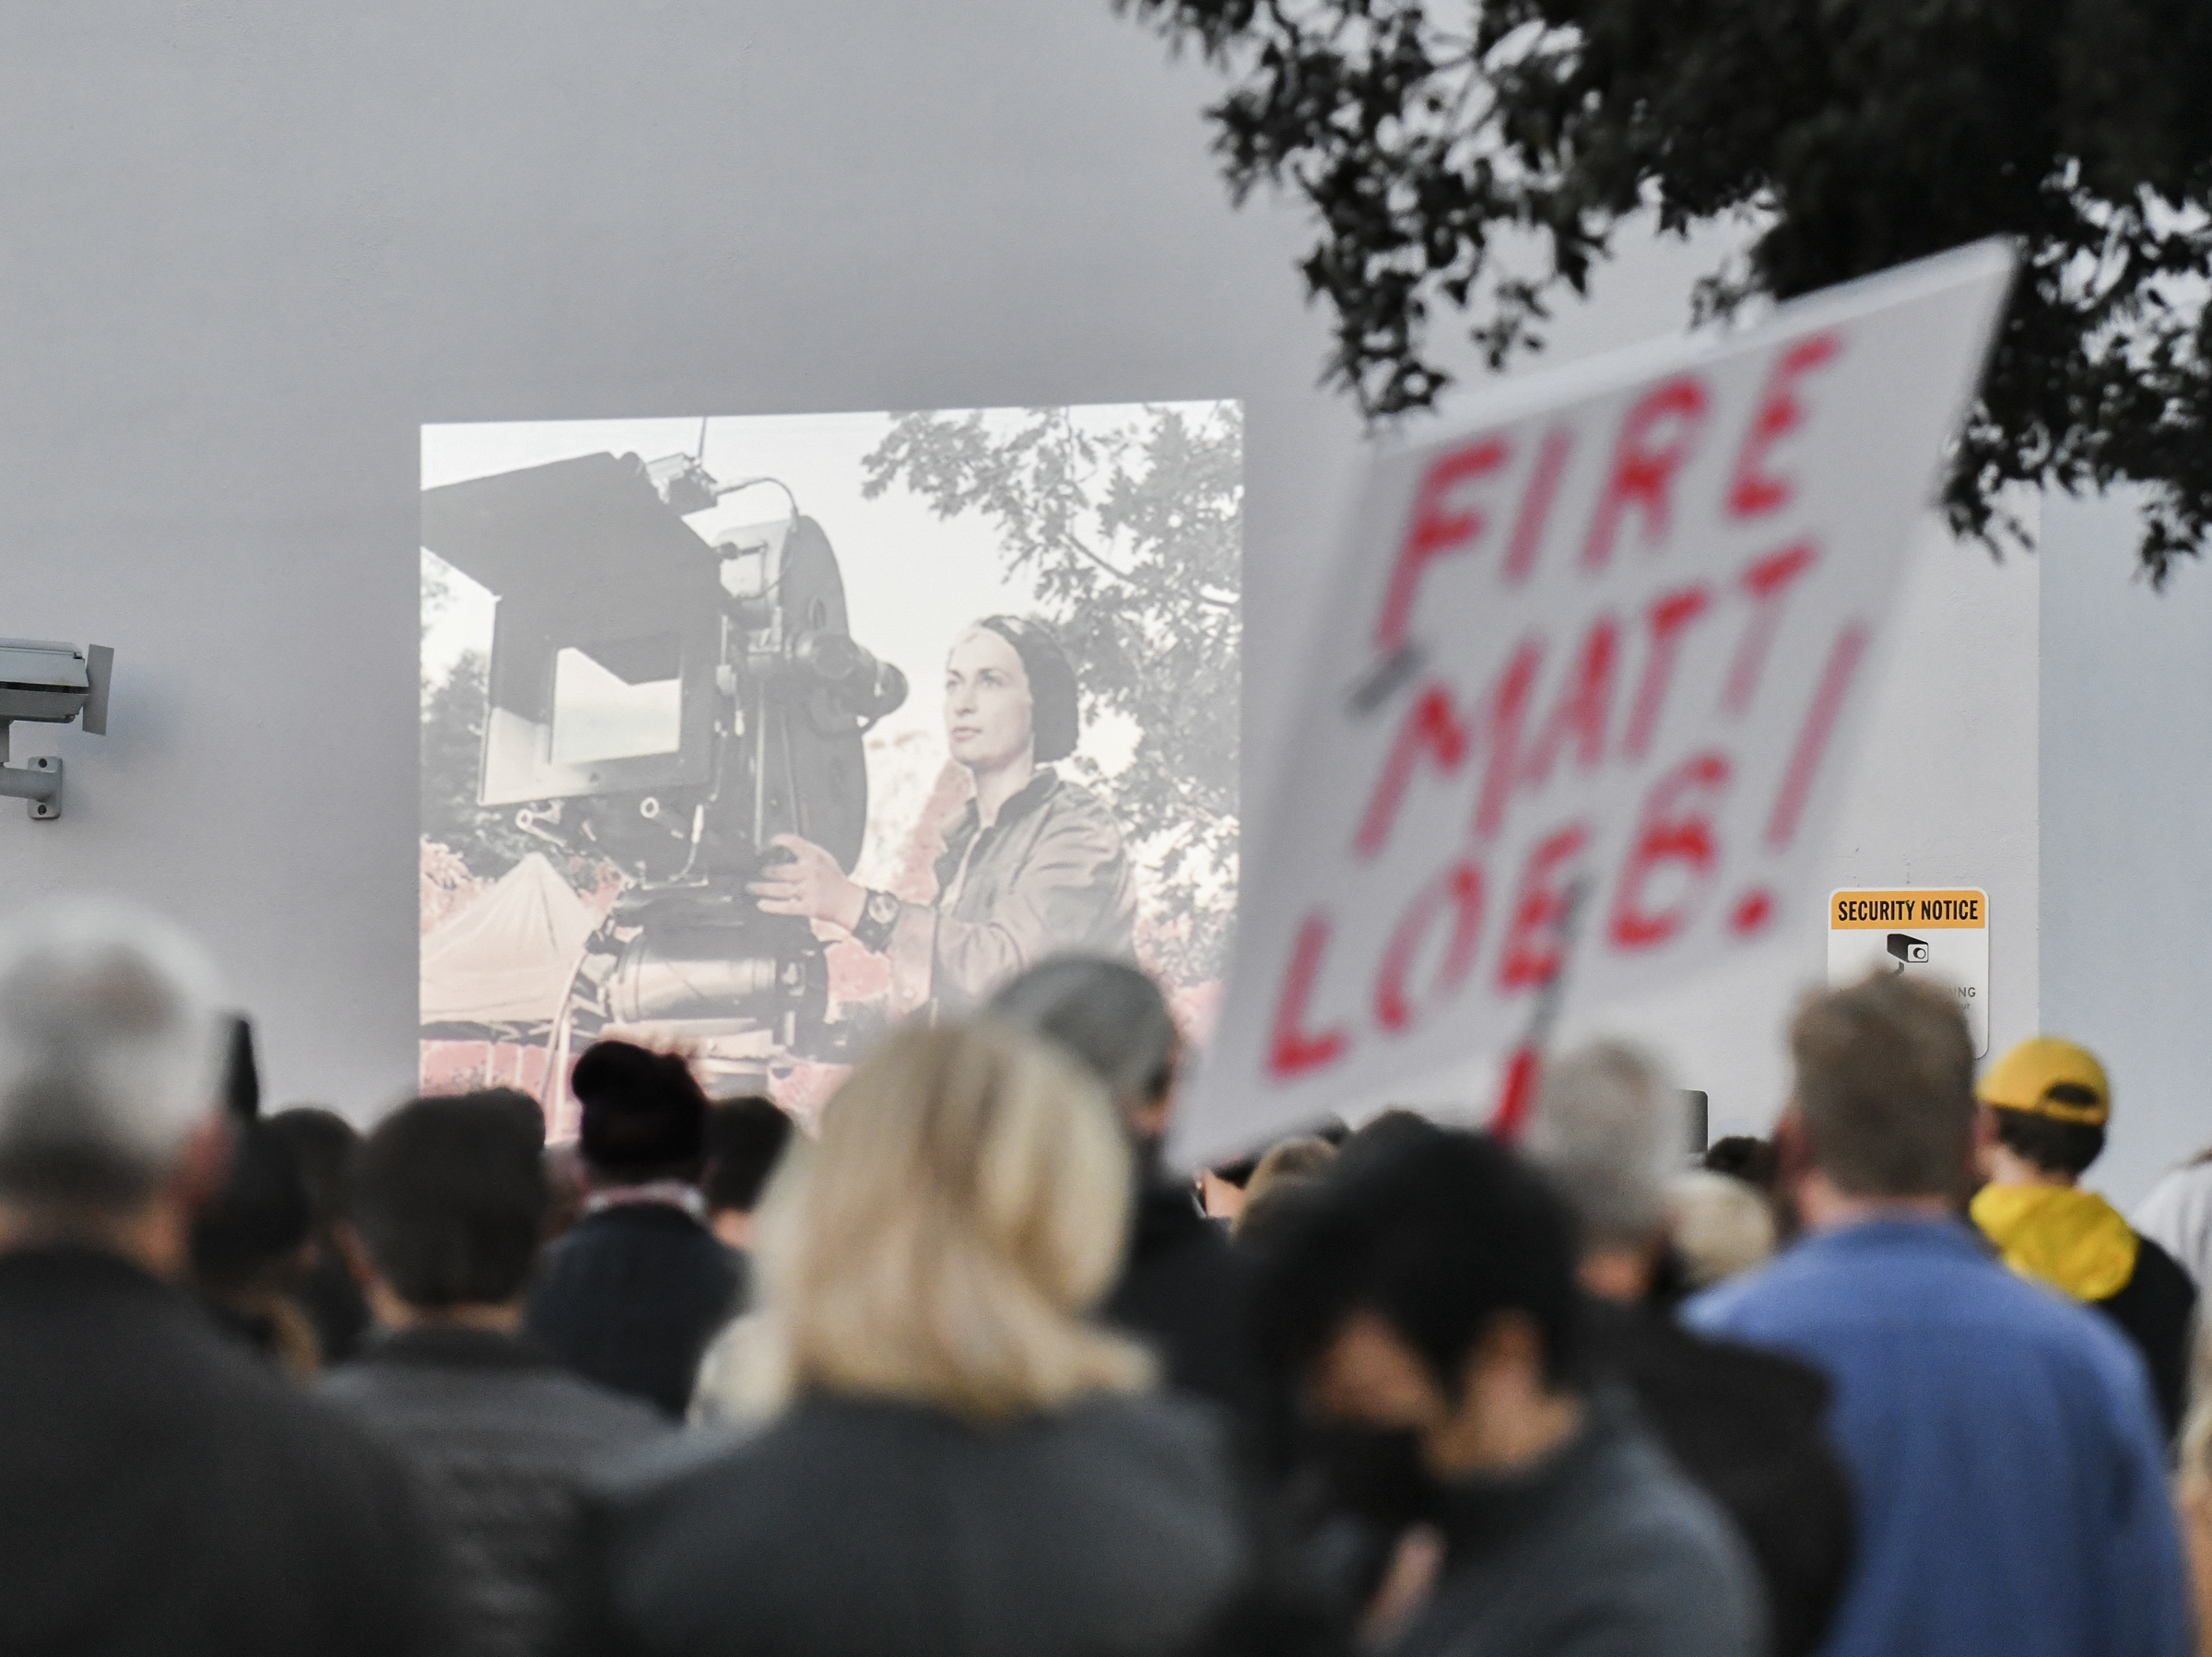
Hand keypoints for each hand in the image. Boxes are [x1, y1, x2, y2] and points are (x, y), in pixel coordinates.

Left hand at [748, 834, 866, 931]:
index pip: (792, 842)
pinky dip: (771, 905)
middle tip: (756, 871)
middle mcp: (811, 871)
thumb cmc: (833, 878)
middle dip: (764, 871)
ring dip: (761, 888)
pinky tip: (761, 903)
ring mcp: (809, 890)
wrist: (849, 901)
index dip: (776, 841)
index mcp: (815, 856)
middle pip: (779, 869)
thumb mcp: (823, 859)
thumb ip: (805, 852)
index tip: (767, 845)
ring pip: (779, 889)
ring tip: (751, 887)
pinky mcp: (809, 907)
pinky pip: (785, 906)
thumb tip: (779, 848)